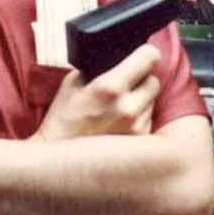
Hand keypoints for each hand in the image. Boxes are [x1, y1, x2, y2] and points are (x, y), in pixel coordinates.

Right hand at [36, 44, 161, 141]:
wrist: (59, 160)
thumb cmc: (62, 120)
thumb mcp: (72, 83)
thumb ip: (99, 68)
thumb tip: (121, 58)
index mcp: (109, 87)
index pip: (149, 57)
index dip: (146, 54)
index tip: (143, 55)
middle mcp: (127, 108)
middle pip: (154, 81)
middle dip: (142, 80)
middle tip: (125, 85)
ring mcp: (136, 128)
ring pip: (152, 102)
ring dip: (140, 101)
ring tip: (117, 108)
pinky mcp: (139, 142)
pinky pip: (148, 121)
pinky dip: (138, 119)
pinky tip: (118, 123)